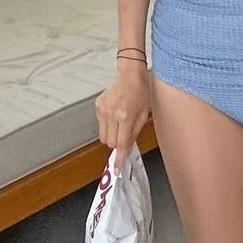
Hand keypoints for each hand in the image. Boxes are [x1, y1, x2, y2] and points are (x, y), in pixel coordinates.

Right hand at [95, 58, 150, 175]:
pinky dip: (107, 124)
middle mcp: (112, 114)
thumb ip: (135, 132)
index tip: (118, 168)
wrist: (130, 74)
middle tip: (125, 135)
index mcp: (125, 116)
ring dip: (111, 135)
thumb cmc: (141, 92)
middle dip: (117, 143)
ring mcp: (103, 109)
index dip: (120, 157)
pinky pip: (100, 124)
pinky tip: (116, 114)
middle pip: (109, 142)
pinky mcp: (98, 105)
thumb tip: (127, 148)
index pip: (121, 143)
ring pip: (102, 136)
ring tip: (120, 124)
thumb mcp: (144, 113)